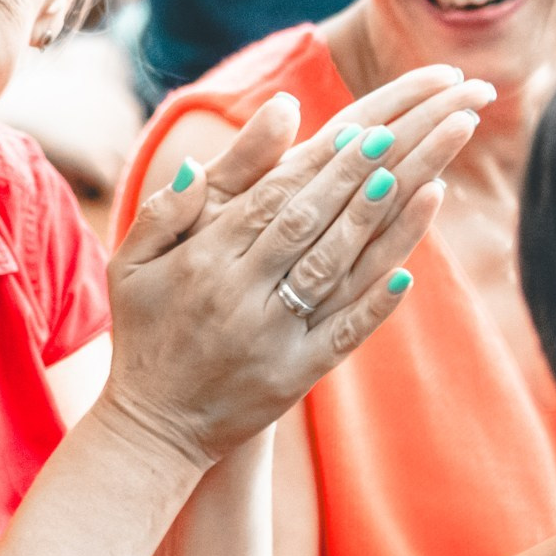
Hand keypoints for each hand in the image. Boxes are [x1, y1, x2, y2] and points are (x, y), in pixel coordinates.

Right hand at [98, 65, 495, 470]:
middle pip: (308, 223)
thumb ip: (167, 210)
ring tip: (422, 182)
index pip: (270, 198)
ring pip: (333, 270)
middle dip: (358, 176)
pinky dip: (377, 303)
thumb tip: (197, 159)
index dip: (318, 162)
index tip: (362, 127)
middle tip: (406, 135)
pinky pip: (344, 334)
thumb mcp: (132, 266)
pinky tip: (409, 272)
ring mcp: (272, 338)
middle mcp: (239, 295)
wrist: (154, 427)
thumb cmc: (147, 334)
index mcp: (202, 261)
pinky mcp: (295, 376)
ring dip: (377, 225)